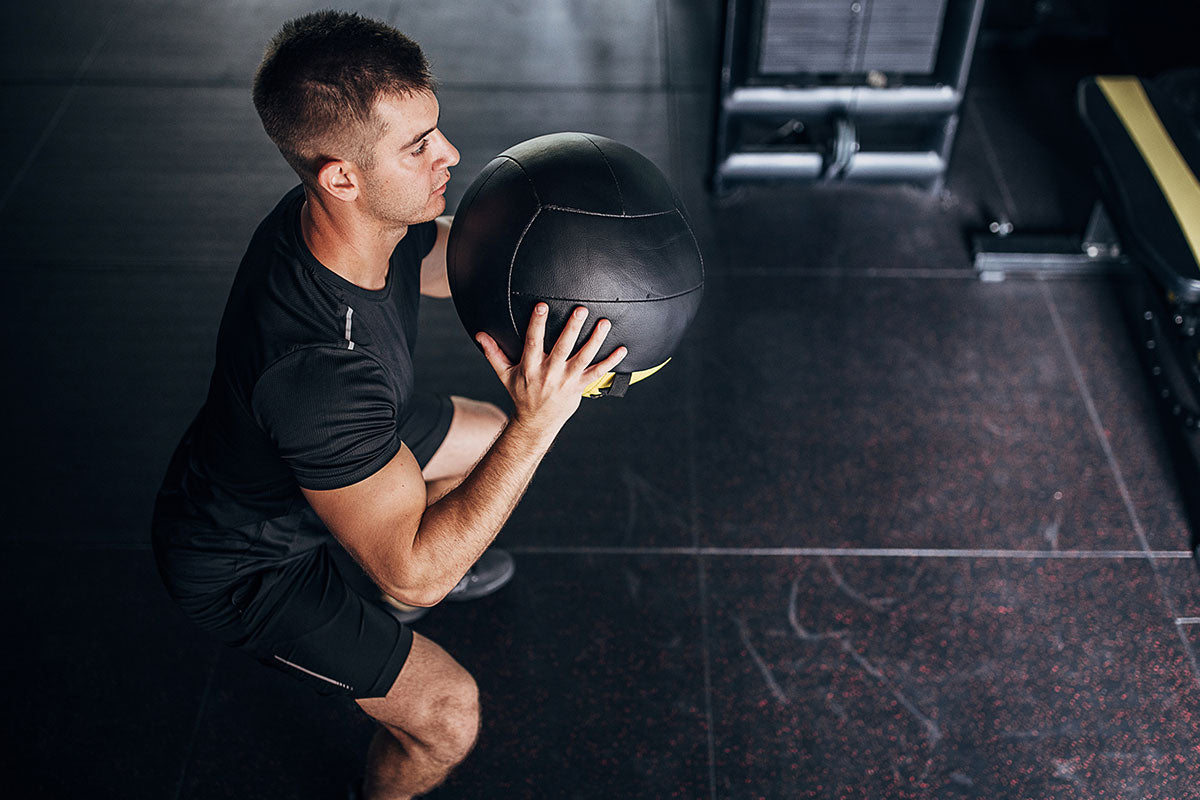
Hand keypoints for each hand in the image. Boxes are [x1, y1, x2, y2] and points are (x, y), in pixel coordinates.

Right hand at [476, 304, 626, 434]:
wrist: (536, 423)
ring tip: (604, 323)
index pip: (533, 343)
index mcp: (530, 367)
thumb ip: (493, 353)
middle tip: (581, 309)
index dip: (537, 325)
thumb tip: (479, 334)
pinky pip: (598, 373)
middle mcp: (550, 373)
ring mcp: (567, 381)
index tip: (542, 306)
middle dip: (572, 328)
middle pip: (562, 348)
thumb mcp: (504, 375)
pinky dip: (611, 362)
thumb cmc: (521, 394)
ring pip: (584, 358)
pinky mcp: (580, 387)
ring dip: (595, 341)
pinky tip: (622, 349)